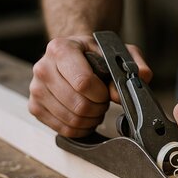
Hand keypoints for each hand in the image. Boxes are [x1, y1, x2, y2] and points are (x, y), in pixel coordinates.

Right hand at [28, 35, 151, 136]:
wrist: (72, 57)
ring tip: (94, 107)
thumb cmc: (94, 55)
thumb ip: (133, 62)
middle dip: (98, 108)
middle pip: (78, 104)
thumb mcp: (117, 51)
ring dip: (90, 119)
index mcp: (60, 48)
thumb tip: (142, 77)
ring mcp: (35, 89)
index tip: (106, 92)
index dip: (102, 94)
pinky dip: (80, 128)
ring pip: (71, 120)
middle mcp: (43, 67)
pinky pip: (63, 129)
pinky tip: (85, 116)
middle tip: (102, 101)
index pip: (83, 82)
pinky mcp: (35, 107)